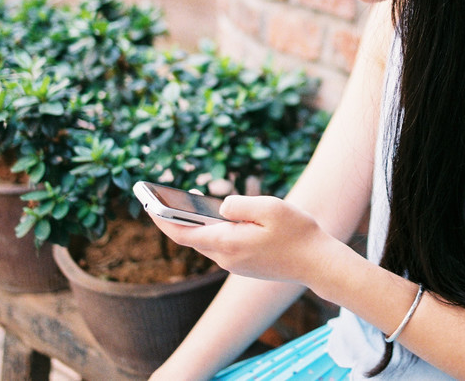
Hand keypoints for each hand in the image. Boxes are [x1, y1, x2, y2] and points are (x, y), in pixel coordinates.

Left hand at [149, 195, 334, 285]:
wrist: (318, 263)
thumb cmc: (297, 233)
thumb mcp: (269, 207)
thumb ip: (238, 204)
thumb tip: (220, 207)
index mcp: (227, 243)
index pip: (182, 233)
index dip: (160, 218)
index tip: (146, 203)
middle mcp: (226, 258)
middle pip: (192, 238)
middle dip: (175, 218)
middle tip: (159, 198)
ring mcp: (235, 265)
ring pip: (208, 241)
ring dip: (196, 225)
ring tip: (184, 203)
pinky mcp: (245, 266)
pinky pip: (223, 245)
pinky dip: (214, 231)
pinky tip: (215, 217)